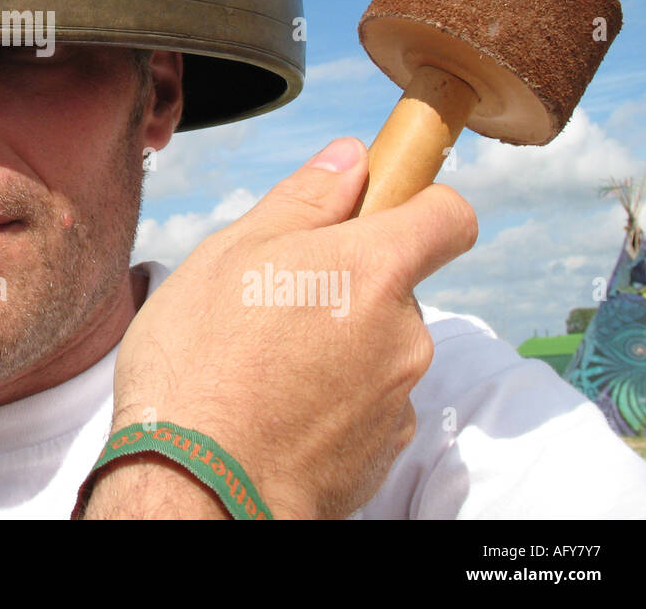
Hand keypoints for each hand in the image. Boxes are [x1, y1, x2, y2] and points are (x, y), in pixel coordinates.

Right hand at [98, 136, 476, 518]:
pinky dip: (333, 398)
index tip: (375, 210)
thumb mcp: (231, 254)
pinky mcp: (384, 450)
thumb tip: (351, 158)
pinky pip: (368, 401)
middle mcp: (404, 332)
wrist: (197, 487)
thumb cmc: (202, 361)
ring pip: (376, 345)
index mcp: (371, 269)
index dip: (418, 202)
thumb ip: (303, 201)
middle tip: (270, 304)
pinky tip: (275, 407)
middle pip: (395, 285)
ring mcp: (399, 396)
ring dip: (335, 343)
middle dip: (345, 285)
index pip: (448, 215)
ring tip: (261, 364)